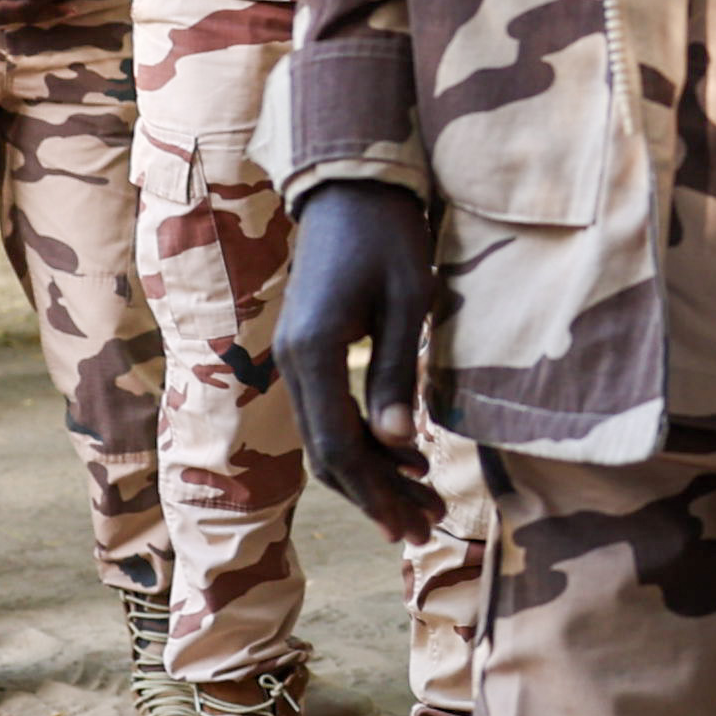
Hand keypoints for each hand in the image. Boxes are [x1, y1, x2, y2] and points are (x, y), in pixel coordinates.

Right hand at [276, 179, 441, 535]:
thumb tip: (399, 444)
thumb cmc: (389, 236)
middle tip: (422, 530)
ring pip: (326, 439)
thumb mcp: (407, 302)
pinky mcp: (307, 350)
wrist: (352, 186)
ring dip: (371, 476)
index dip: (376, 492)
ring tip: (421, 504)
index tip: (411, 526)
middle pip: (328, 453)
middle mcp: (293, 362)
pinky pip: (328, 413)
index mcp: (314, 352)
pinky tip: (404, 456)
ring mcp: (294, 357)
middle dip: (375, 497)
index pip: (339, 446)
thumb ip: (398, 374)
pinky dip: (363, 443)